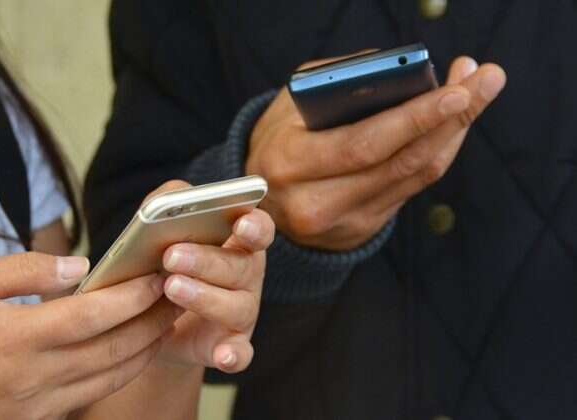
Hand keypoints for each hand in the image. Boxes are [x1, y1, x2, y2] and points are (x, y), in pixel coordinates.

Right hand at [0, 253, 178, 418]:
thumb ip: (25, 271)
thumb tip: (78, 267)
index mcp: (19, 337)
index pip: (96, 314)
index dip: (134, 296)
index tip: (158, 278)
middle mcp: (36, 375)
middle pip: (115, 348)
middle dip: (154, 322)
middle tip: (178, 297)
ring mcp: (38, 405)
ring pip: (110, 378)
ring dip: (145, 350)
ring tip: (166, 324)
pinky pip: (90, 397)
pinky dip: (119, 374)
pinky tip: (130, 355)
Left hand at [144, 181, 274, 373]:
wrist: (150, 319)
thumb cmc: (163, 264)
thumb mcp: (161, 230)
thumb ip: (168, 203)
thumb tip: (173, 196)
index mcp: (238, 243)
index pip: (259, 229)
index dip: (254, 226)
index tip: (240, 224)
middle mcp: (248, 277)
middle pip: (241, 266)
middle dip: (207, 260)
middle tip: (172, 256)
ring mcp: (243, 313)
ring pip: (237, 306)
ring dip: (206, 297)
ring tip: (171, 287)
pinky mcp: (231, 346)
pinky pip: (240, 353)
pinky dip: (234, 355)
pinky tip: (223, 356)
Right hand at [246, 54, 505, 250]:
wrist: (261, 201)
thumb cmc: (279, 140)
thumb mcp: (289, 104)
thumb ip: (336, 82)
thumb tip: (400, 72)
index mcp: (290, 163)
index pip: (362, 144)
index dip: (413, 120)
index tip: (455, 91)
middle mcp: (315, 202)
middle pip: (400, 162)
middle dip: (451, 119)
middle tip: (486, 80)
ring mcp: (342, 222)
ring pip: (414, 176)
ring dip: (453, 134)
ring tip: (477, 93)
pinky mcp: (362, 229)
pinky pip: (411, 188)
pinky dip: (437, 154)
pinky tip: (453, 126)